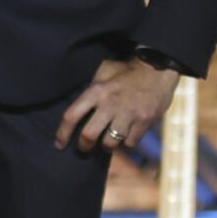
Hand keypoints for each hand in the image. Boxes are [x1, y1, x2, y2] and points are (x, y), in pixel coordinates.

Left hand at [53, 58, 176, 153]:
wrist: (158, 68)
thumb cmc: (126, 70)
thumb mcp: (104, 72)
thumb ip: (92, 89)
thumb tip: (79, 108)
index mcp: (96, 91)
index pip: (71, 116)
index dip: (62, 133)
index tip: (58, 144)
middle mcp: (110, 104)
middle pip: (89, 135)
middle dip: (83, 146)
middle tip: (83, 148)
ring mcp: (128, 114)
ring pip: (110, 143)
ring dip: (106, 146)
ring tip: (106, 143)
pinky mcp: (145, 121)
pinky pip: (130, 143)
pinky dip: (126, 144)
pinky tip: (125, 138)